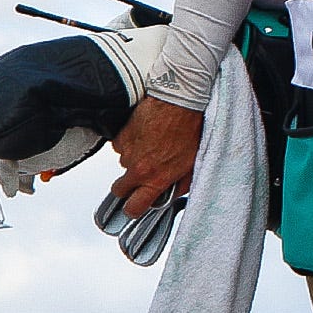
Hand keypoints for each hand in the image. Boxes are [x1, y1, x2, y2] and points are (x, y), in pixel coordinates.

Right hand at [109, 95, 203, 220]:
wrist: (178, 102)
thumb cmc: (189, 130)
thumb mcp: (194, 163)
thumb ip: (181, 184)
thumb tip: (173, 194)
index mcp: (156, 179)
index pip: (134, 207)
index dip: (134, 209)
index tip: (136, 206)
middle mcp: (137, 169)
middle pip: (119, 190)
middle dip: (128, 188)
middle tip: (141, 178)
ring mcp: (126, 153)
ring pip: (123, 165)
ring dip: (134, 161)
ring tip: (152, 148)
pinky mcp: (120, 137)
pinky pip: (122, 147)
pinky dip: (131, 144)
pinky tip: (146, 135)